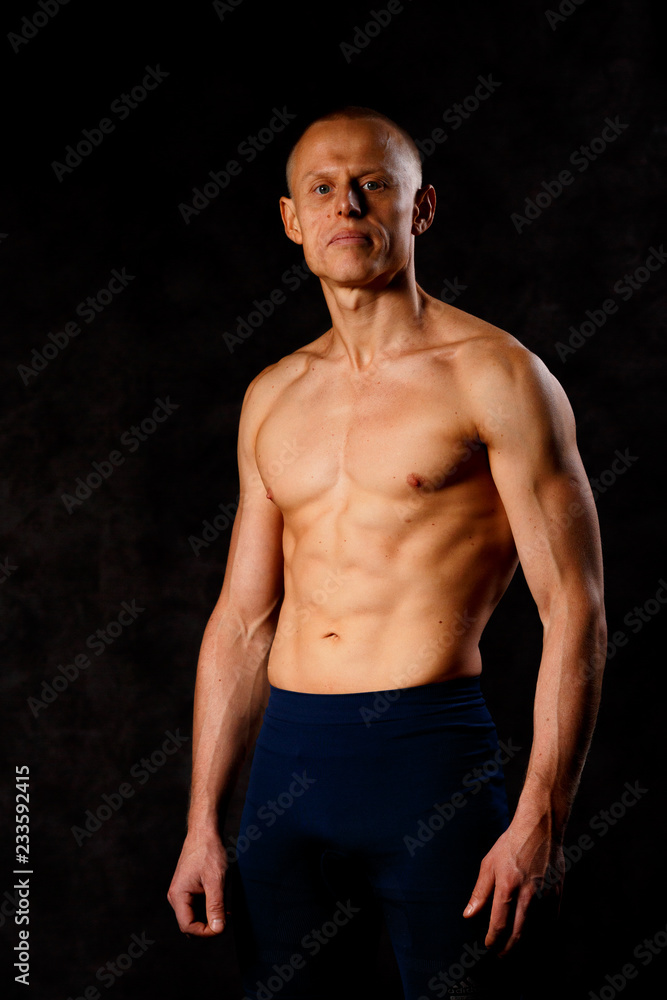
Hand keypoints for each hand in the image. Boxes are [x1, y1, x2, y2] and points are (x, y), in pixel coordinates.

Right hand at [168, 830, 229, 936]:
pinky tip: (223, 905)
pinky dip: (209, 910)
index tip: (223, 927)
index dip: (205, 932)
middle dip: (208, 927)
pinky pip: (196, 907)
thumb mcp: (216, 880)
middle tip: (228, 919)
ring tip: (228, 911)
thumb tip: (218, 930)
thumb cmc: (209, 852)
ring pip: (194, 917)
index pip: (188, 926)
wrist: (205, 831)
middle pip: (189, 924)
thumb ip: (216, 906)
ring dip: (210, 918)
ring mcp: (181, 893)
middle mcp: (176, 897)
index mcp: (178, 896)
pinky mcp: (188, 889)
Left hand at [463, 817, 564, 955]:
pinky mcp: (557, 893)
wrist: (540, 828)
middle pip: (518, 932)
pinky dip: (543, 931)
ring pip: (536, 929)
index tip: (489, 946)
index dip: (493, 940)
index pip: (499, 923)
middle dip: (508, 949)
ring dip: (526, 943)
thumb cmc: (511, 844)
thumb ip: (480, 892)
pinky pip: (552, 919)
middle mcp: (527, 894)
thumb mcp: (489, 864)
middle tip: (502, 956)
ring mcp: (544, 894)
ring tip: (516, 948)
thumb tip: (469, 915)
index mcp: (507, 886)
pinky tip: (536, 934)